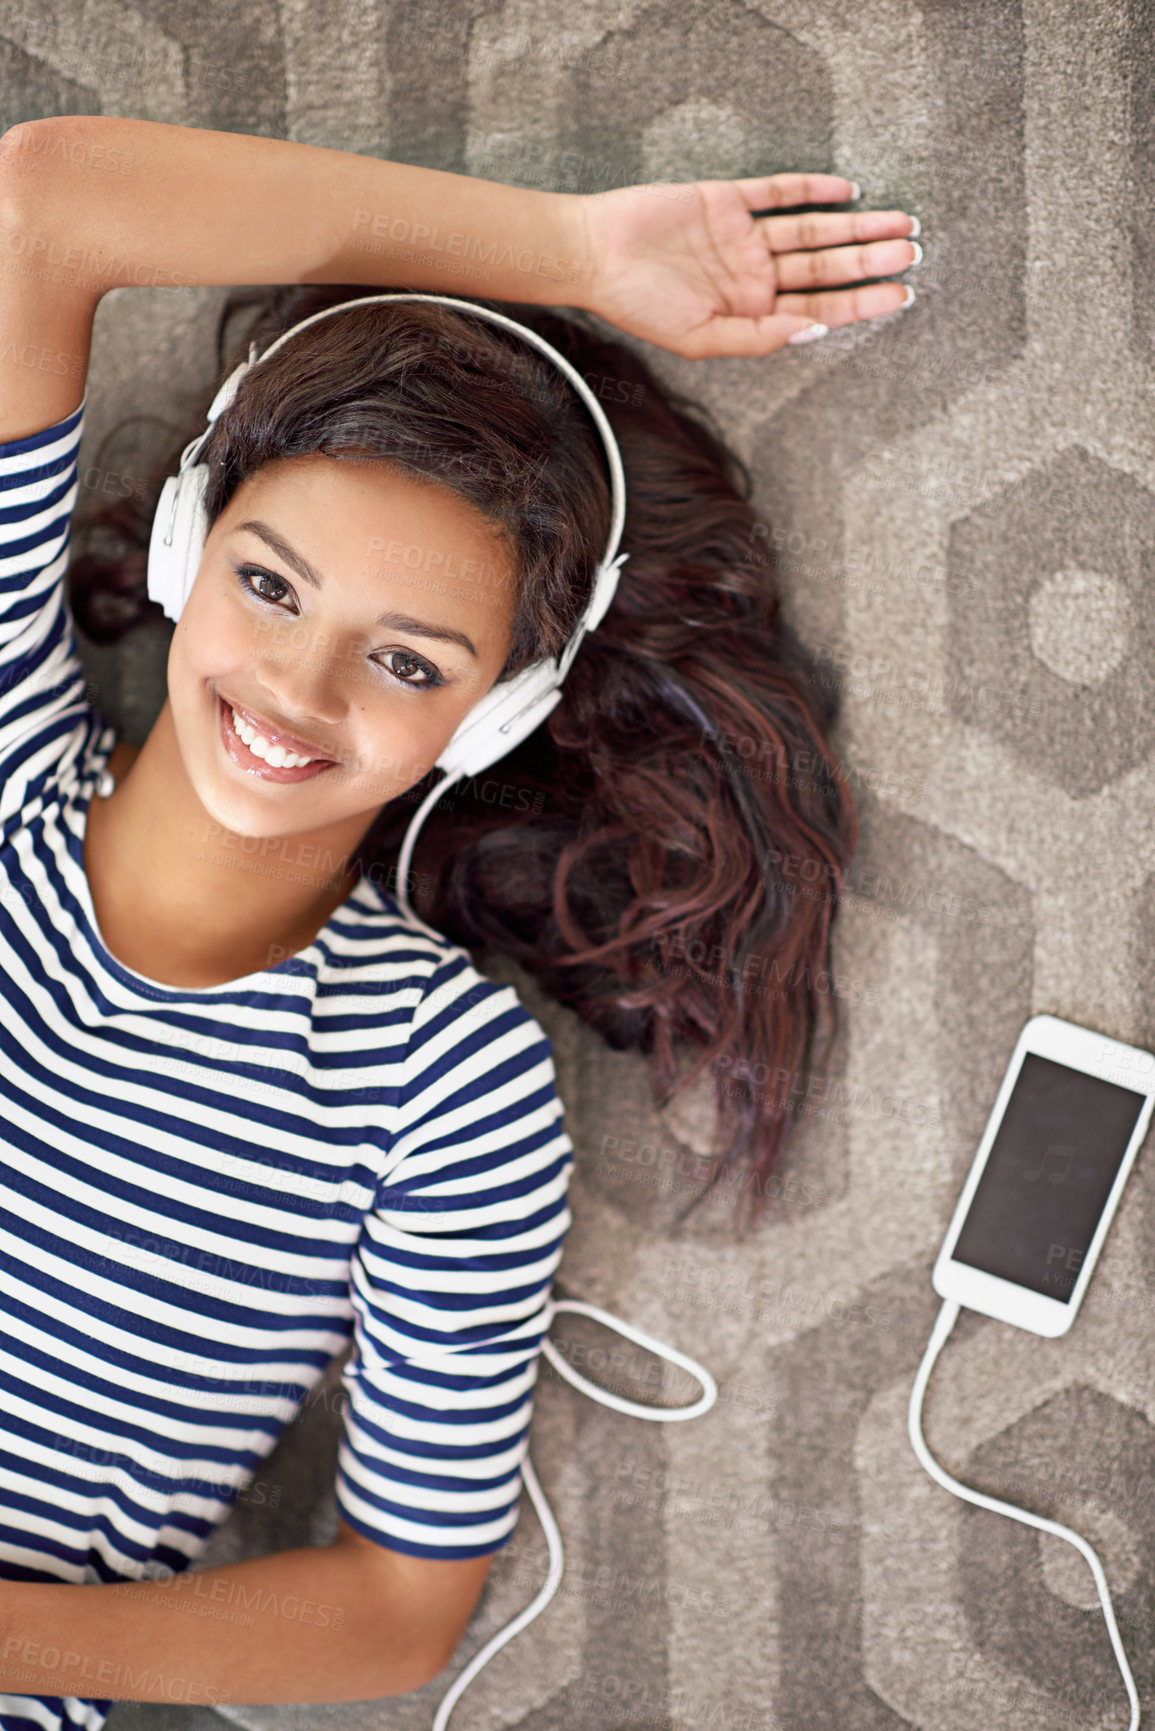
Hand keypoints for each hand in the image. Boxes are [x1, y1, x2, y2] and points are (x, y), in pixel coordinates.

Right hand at [574, 174, 918, 358]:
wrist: (593, 255)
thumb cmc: (638, 306)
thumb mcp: (701, 338)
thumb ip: (760, 338)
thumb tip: (815, 333)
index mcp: (751, 313)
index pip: (820, 308)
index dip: (862, 303)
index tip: (902, 296)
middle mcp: (753, 276)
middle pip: (826, 268)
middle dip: (870, 260)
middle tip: (914, 252)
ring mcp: (743, 237)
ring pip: (813, 231)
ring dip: (855, 226)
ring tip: (900, 222)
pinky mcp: (727, 200)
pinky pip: (779, 193)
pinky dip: (812, 189)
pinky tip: (848, 189)